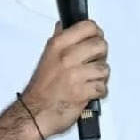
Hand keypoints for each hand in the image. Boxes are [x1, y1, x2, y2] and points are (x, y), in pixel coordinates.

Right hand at [20, 20, 108, 136]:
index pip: (88, 26)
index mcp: (58, 45)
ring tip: (89, 80)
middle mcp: (67, 57)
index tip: (94, 40)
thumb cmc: (42, 88)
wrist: (34, 112)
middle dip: (101, 55)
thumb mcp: (47, 57)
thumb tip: (64, 26)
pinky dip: (99, 91)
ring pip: (104, 68)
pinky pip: (102, 87)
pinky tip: (89, 92)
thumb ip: (58, 40)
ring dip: (100, 76)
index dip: (96, 34)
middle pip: (101, 45)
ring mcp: (75, 75)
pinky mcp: (82, 92)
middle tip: (93, 63)